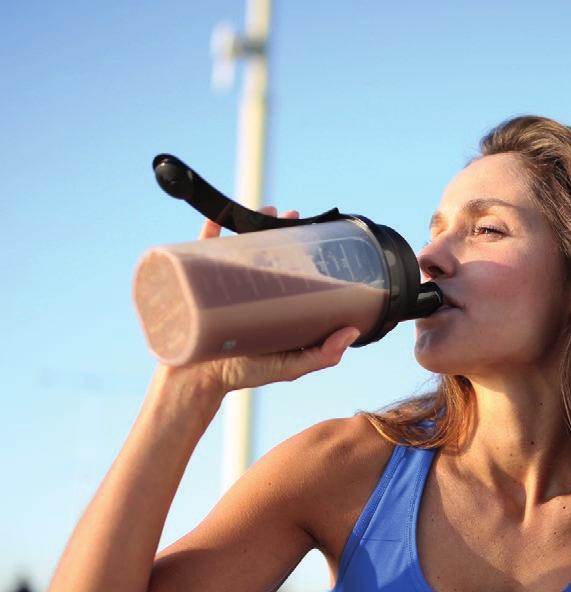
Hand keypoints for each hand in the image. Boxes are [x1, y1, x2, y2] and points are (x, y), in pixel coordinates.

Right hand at [161, 207, 360, 395]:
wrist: (197, 381)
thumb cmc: (246, 374)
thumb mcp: (291, 367)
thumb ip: (322, 355)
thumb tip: (353, 332)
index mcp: (273, 304)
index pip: (291, 270)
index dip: (304, 250)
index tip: (317, 233)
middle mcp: (250, 292)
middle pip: (267, 251)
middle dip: (280, 228)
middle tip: (292, 214)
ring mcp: (223, 286)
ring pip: (240, 246)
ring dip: (251, 222)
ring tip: (267, 210)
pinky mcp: (197, 286)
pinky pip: (201, 253)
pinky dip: (210, 232)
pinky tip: (220, 217)